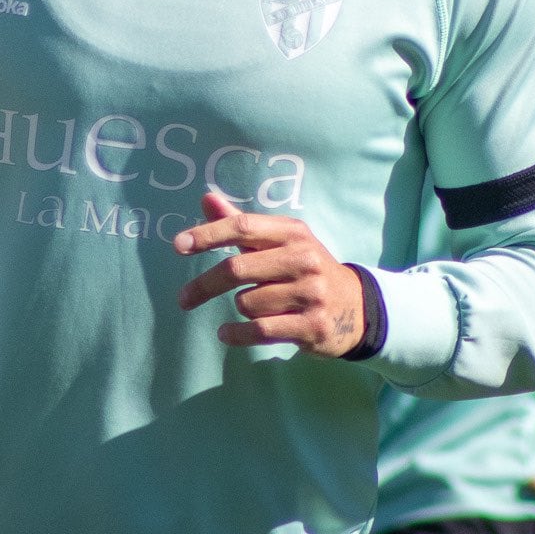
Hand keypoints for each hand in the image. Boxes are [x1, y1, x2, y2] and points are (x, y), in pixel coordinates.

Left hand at [173, 194, 365, 355]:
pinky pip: (260, 330)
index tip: (178, 246)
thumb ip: (241, 224)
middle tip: (183, 299)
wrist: (356, 307)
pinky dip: (237, 335)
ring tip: (255, 309)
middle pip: (237, 268)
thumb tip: (205, 199)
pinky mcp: (312, 325)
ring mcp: (311, 293)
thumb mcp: (280, 242)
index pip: (242, 227)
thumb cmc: (305, 270)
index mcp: (293, 232)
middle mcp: (304, 259)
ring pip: (247, 302)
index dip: (207, 235)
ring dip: (240, 308)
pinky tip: (227, 334)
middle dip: (205, 285)